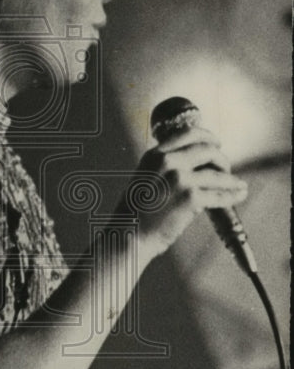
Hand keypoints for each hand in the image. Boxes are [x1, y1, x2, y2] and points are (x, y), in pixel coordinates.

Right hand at [123, 125, 247, 259]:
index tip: (216, 143)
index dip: (207, 137)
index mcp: (155, 154)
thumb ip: (165, 166)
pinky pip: (219, 194)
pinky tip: (238, 195)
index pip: (188, 134)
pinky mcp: (190, 198)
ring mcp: (180, 179)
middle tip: (226, 168)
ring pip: (217, 173)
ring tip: (238, 184)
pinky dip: (232, 195)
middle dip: (221, 158)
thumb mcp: (145, 177)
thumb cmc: (136, 212)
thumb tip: (194, 165)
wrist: (129, 234)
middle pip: (207, 149)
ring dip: (231, 179)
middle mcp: (168, 161)